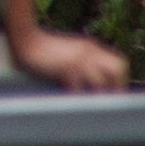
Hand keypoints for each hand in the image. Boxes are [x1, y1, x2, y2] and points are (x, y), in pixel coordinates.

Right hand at [7, 19, 132, 93]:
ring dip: (97, 95)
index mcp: (91, 47)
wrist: (24, 39)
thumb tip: (93, 84)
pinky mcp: (66, 68)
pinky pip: (79, 88)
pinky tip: (74, 101)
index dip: (120, 80)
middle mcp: (89, 51)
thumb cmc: (44, 50)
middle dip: (116, 87)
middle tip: (109, 101)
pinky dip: (78, 97)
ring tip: (92, 106)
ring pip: (101, 81)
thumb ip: (82, 62)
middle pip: (118, 68)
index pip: (119, 63)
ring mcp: (78, 59)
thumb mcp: (70, 52)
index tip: (114, 94)